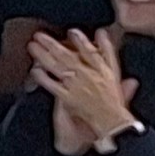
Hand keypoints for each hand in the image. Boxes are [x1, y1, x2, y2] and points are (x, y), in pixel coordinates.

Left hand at [32, 26, 135, 153]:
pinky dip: (43, 78)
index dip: (82, 41)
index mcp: (106, 71)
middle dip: (53, 44)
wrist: (113, 125)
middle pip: (69, 55)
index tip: (72, 31)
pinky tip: (34, 70)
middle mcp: (91, 75)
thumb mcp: (121, 87)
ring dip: (44, 56)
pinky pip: (52, 85)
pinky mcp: (68, 97)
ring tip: (33, 46)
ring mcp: (78, 86)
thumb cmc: (116, 108)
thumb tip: (116, 55)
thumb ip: (118, 72)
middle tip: (40, 35)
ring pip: (58, 67)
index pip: (93, 52)